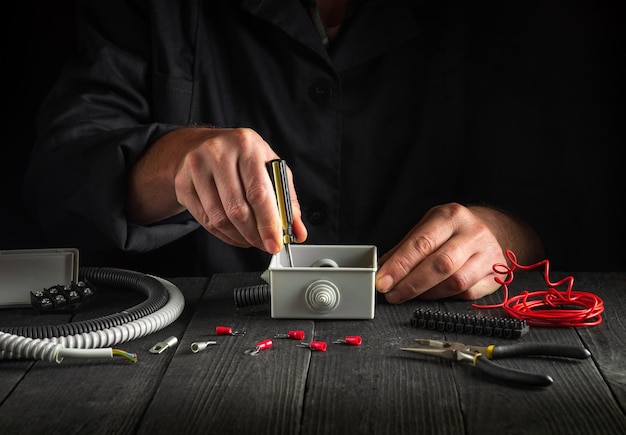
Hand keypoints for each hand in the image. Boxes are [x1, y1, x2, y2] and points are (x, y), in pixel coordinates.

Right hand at [127, 127, 307, 252]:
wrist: (200, 145)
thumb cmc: (241, 157)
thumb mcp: (269, 168)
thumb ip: (286, 200)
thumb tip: (298, 231)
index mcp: (246, 144)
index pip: (259, 192)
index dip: (268, 223)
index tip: (276, 243)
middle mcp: (218, 152)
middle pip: (237, 209)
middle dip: (255, 235)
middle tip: (265, 245)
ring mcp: (196, 167)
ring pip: (219, 218)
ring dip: (239, 237)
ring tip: (252, 240)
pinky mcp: (182, 183)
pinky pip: (205, 220)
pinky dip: (223, 235)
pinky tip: (235, 234)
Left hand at [374, 203, 543, 302]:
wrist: (493, 228)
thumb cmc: (453, 229)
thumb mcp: (428, 227)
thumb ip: (405, 248)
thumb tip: (382, 270)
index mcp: (451, 216)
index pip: (422, 243)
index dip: (399, 266)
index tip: (382, 282)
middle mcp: (474, 233)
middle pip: (441, 265)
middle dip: (411, 284)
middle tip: (392, 295)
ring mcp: (489, 254)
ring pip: (456, 282)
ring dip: (428, 294)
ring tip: (410, 295)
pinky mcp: (498, 274)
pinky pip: (469, 293)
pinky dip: (446, 298)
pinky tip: (433, 294)